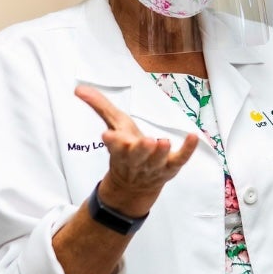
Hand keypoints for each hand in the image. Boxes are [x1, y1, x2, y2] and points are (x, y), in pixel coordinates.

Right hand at [75, 85, 197, 216]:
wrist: (134, 186)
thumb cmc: (125, 149)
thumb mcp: (114, 126)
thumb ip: (100, 106)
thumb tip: (79, 88)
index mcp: (119, 150)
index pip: (114, 147)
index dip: (113, 141)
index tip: (108, 135)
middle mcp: (136, 160)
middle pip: (136, 156)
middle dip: (139, 149)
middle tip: (146, 141)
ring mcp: (154, 165)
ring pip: (157, 161)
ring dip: (160, 152)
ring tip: (163, 142)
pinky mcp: (171, 167)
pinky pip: (181, 158)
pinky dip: (187, 149)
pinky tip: (193, 137)